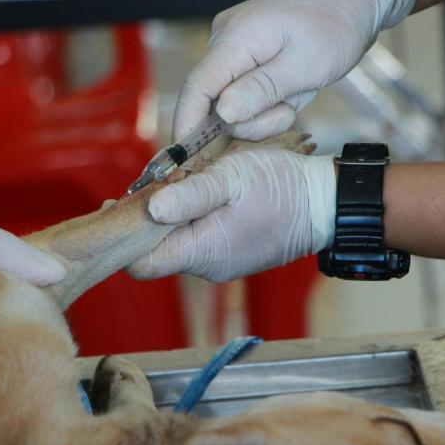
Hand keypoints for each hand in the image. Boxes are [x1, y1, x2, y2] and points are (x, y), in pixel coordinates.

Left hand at [128, 149, 335, 282]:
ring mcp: (220, 263)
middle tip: (151, 183)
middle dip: (148, 219)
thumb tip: (149, 209)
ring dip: (172, 215)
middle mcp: (207, 266)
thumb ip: (190, 195)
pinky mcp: (231, 254)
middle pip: (157, 251)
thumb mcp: (231, 178)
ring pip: (178, 243)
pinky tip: (202, 194)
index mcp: (202, 252)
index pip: (141, 264)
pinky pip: (198, 240)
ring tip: (182, 182)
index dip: (124, 236)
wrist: (324, 204)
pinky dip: (192, 219)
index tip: (120, 203)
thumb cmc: (281, 188)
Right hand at [173, 0, 420, 141]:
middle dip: (250, 120)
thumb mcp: (306, 66)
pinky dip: (266, 102)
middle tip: (288, 110)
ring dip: (263, 111)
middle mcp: (225, 41)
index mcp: (236, 39)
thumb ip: (262, 90)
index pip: (196, 88)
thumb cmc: (334, 26)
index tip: (186, 159)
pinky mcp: (242, 57)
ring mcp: (232, 48)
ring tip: (295, 92)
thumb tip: (224, 114)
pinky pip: (243, 93)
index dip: (188, 126)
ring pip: (231, 103)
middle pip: (215, 102)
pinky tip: (289, 88)